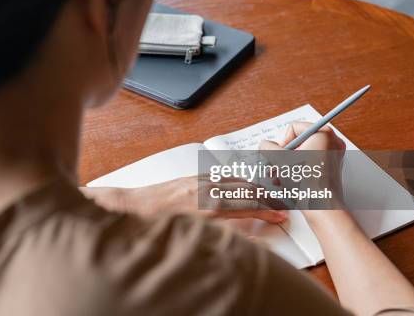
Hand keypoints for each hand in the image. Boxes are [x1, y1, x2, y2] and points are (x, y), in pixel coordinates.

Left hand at [82, 176, 288, 223]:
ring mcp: (199, 180)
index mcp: (210, 205)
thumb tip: (248, 238)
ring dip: (255, 186)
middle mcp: (207, 188)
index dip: (269, 210)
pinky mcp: (192, 177)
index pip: (249, 204)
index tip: (282, 215)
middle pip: (247, 189)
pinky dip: (238, 180)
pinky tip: (241, 185)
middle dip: (268, 197)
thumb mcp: (193, 237)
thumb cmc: (156, 225)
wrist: (131, 208)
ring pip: (236, 179)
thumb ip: (225, 235)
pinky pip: (222, 176)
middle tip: (283, 205)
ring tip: (269, 194)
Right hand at [258, 122, 349, 224]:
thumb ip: (268, 147)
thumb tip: (265, 144)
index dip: (282, 142)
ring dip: (287, 164)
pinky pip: (310, 163)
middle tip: (276, 166)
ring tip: (279, 176)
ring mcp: (333, 155)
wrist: (321, 206)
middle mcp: (332, 142)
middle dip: (283, 155)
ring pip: (302, 153)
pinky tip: (287, 181)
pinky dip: (297, 169)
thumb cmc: (306, 182)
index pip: (294, 128)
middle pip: (298, 141)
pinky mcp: (331, 168)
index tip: (280, 156)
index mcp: (323, 133)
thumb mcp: (279, 160)